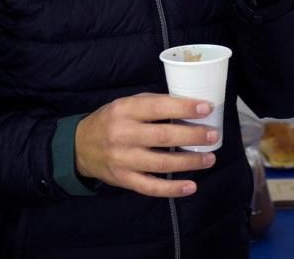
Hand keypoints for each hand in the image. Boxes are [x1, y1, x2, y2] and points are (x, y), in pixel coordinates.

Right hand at [75, 93, 218, 196]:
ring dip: (189, 162)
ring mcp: (123, 160)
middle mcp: (123, 135)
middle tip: (213, 135)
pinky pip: (150, 187)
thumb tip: (190, 106)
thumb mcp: (127, 104)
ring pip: (161, 163)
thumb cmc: (112, 120)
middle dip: (193, 136)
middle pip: (163, 137)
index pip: (158, 107)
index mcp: (125, 110)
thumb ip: (153, 104)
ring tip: (209, 158)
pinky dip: (172, 189)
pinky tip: (191, 186)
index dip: (184, 108)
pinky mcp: (124, 179)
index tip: (206, 108)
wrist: (80, 146)